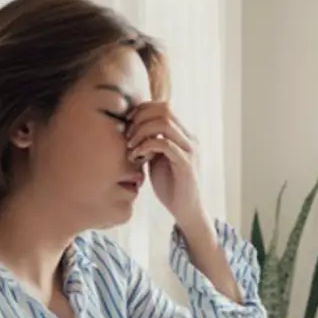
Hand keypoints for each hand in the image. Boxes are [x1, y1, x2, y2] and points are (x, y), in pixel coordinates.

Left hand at [126, 102, 206, 229]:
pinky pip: (164, 144)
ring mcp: (189, 151)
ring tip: (131, 146)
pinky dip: (146, 146)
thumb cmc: (170, 186)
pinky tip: (137, 157)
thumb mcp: (157, 158)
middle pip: (165, 109)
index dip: (142, 110)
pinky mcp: (186, 165)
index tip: (127, 125)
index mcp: (184, 135)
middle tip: (128, 136)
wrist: (186, 211)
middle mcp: (189, 139)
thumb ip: (151, 142)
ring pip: (164, 123)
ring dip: (141, 131)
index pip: (164, 106)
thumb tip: (132, 128)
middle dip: (140, 118)